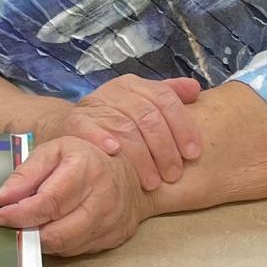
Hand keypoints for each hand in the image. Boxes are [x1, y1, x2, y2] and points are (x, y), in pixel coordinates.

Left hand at [0, 136, 152, 255]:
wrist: (126, 169)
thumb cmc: (84, 159)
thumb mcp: (52, 152)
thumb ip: (24, 174)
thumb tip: (0, 199)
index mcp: (85, 169)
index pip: (48, 202)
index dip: (20, 214)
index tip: (0, 217)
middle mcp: (103, 196)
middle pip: (57, 231)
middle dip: (28, 232)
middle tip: (13, 225)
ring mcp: (112, 219)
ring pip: (66, 245)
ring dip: (41, 240)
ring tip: (31, 225)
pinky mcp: (115, 236)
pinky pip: (78, 250)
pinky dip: (59, 243)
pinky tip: (53, 228)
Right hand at [38, 76, 202, 190]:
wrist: (70, 125)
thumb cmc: (116, 119)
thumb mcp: (143, 104)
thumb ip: (170, 96)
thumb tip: (195, 90)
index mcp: (136, 85)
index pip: (165, 99)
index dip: (182, 127)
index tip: (193, 154)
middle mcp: (115, 91)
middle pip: (147, 116)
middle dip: (164, 148)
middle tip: (173, 175)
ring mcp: (94, 105)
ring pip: (124, 126)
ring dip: (141, 156)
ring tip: (152, 181)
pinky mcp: (74, 122)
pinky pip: (90, 128)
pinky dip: (102, 139)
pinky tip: (115, 152)